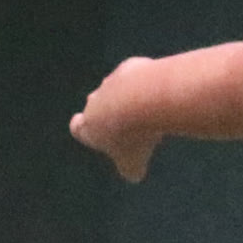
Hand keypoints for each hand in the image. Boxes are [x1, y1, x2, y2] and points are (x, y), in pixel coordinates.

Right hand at [70, 57, 161, 181]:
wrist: (142, 99)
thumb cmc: (133, 136)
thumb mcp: (132, 163)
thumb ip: (130, 169)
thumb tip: (133, 175)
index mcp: (90, 127)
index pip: (78, 129)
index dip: (84, 130)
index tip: (87, 130)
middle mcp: (97, 101)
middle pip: (98, 105)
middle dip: (111, 112)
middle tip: (128, 122)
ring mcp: (113, 82)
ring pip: (119, 88)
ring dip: (132, 97)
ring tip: (151, 109)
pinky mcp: (132, 68)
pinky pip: (140, 76)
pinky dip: (149, 83)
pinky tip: (164, 93)